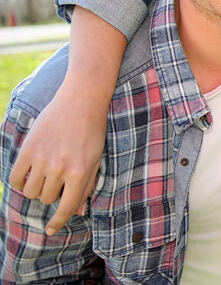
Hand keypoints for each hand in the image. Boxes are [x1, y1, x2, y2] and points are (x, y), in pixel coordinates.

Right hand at [9, 88, 102, 234]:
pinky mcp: (28, 149)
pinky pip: (15, 178)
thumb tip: (76, 212)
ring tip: (45, 175)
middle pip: (47, 199)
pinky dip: (20, 181)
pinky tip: (29, 174)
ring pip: (31, 192)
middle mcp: (60, 168)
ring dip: (36, 189)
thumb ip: (86, 186)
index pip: (66, 208)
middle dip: (51, 195)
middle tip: (58, 180)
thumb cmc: (92, 131)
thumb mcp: (95, 159)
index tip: (50, 230)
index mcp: (80, 172)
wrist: (81, 101)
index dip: (57, 223)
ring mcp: (42, 159)